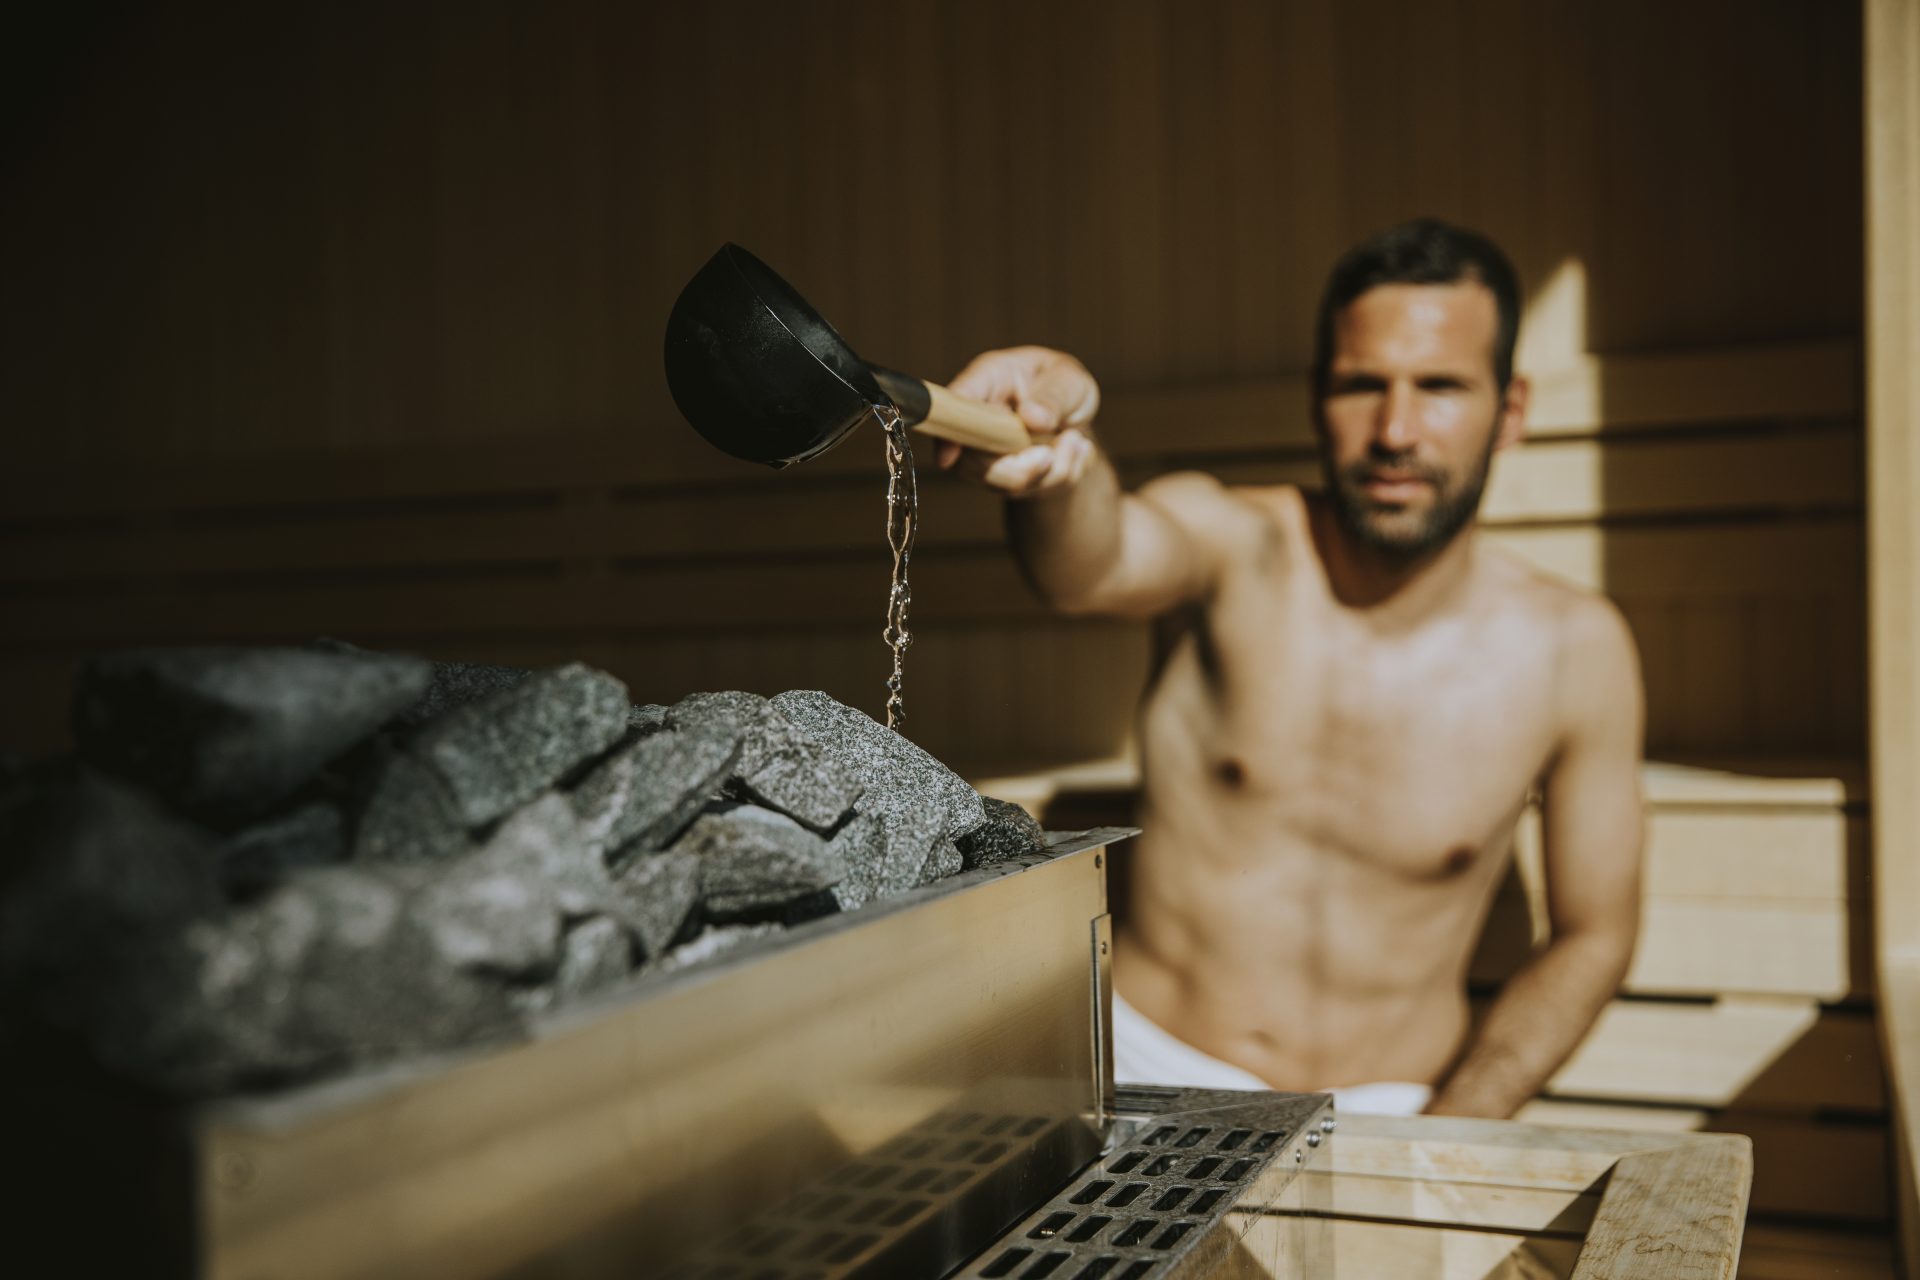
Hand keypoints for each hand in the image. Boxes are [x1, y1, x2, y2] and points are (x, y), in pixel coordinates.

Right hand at [937, 346, 1101, 496]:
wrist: (1076, 419)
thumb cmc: (1064, 385)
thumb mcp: (1068, 378)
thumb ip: (1054, 395)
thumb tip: (1032, 417)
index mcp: (987, 381)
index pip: (955, 405)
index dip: (948, 431)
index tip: (949, 457)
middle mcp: (978, 422)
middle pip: (974, 462)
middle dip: (1022, 466)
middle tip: (1064, 445)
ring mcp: (988, 456)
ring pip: (1009, 483)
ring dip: (1055, 467)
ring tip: (1075, 438)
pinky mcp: (1006, 480)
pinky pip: (1036, 491)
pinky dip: (1065, 474)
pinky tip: (1074, 451)